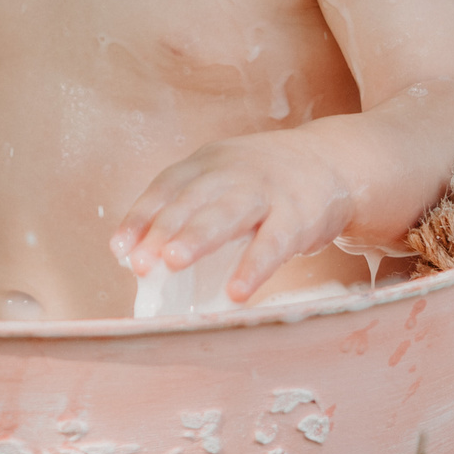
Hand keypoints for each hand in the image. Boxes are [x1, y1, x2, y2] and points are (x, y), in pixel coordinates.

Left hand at [109, 130, 358, 303]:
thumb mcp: (223, 178)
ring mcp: (266, 192)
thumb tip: (142, 259)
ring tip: (173, 263)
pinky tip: (236, 293)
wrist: (333, 161)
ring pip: (227, 214)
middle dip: (163, 230)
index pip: (166, 187)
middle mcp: (232, 173)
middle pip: (192, 200)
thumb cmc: (262, 181)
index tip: (119, 248)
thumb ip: (189, 210)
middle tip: (140, 262)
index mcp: (207, 164)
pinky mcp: (298, 215)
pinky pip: (273, 243)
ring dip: (198, 238)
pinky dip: (253, 267)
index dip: (141, 216)